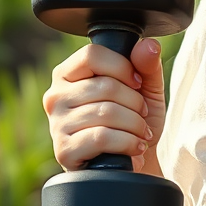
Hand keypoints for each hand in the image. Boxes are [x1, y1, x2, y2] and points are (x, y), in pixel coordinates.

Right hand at [43, 38, 165, 173]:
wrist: (134, 161)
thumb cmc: (134, 120)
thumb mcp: (146, 89)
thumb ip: (147, 65)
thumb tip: (148, 45)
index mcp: (69, 74)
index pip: (92, 55)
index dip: (123, 67)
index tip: (137, 82)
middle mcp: (56, 96)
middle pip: (105, 86)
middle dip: (135, 102)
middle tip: (142, 114)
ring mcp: (57, 124)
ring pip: (106, 113)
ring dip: (135, 125)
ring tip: (141, 133)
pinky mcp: (64, 150)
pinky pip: (101, 138)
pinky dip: (127, 143)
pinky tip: (134, 148)